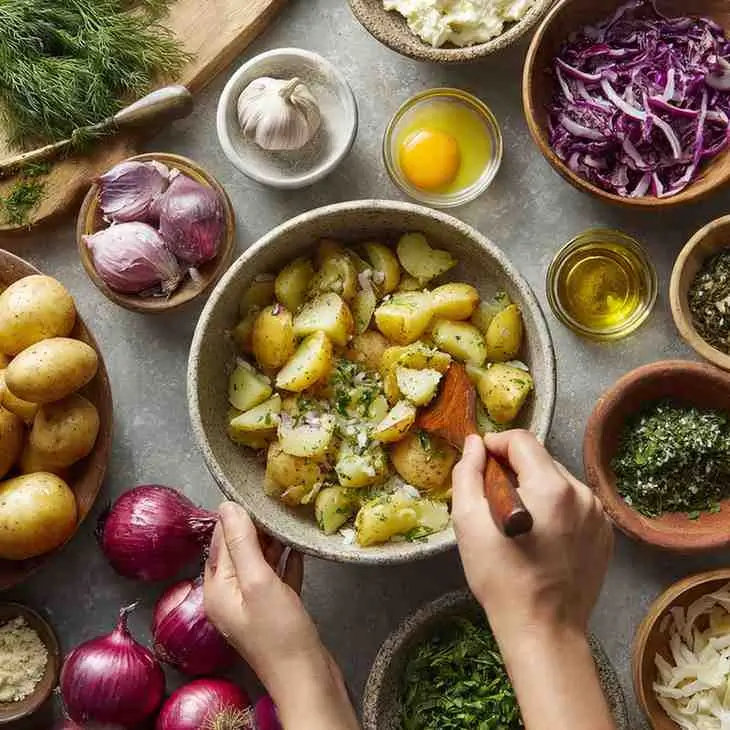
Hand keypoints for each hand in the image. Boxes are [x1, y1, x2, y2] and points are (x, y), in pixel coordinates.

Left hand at [204, 502, 358, 729]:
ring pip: (260, 562)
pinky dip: (287, 561)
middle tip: (277, 502)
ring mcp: (255, 604)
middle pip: (240, 550)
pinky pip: (278, 577)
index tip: (254, 492)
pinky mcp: (277, 610)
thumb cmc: (279, 631)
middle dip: (256, 527)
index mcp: (218, 589)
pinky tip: (299, 547)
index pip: (220, 541)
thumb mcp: (257, 581)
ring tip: (289, 517)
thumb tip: (226, 505)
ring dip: (274, 542)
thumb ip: (242, 542)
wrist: (307, 678)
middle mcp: (231, 595)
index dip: (235, 516)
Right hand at [452, 430, 612, 638]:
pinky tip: (540, 534)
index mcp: (550, 486)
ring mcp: (598, 514)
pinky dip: (555, 508)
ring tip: (517, 520)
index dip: (495, 444)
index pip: (521, 440)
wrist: (544, 629)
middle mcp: (582, 492)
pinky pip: (574, 504)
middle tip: (493, 497)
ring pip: (558, 481)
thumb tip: (474, 443)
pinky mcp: (605, 534)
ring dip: (535, 487)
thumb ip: (467, 473)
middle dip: (514, 468)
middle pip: (541, 460)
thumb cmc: (501, 577)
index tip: (480, 462)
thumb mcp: (469, 522)